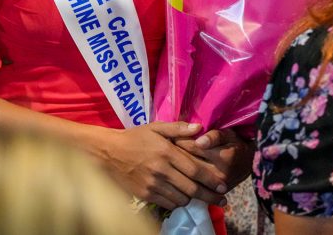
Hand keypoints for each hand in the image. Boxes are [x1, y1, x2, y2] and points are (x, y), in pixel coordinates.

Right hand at [98, 122, 228, 210]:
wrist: (108, 153)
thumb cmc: (135, 138)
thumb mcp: (155, 128)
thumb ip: (178, 128)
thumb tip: (200, 128)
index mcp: (166, 152)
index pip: (194, 169)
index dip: (211, 179)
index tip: (224, 185)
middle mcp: (160, 170)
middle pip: (191, 188)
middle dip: (209, 196)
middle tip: (222, 200)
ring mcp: (152, 185)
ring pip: (181, 199)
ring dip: (193, 199)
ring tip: (202, 196)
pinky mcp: (145, 195)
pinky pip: (168, 204)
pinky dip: (178, 202)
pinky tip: (182, 197)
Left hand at [178, 128, 254, 186]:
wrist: (247, 163)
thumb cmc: (234, 144)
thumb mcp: (227, 134)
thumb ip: (214, 136)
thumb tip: (200, 142)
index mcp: (224, 157)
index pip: (192, 147)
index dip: (179, 139)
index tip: (172, 135)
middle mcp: (219, 174)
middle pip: (187, 162)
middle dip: (174, 153)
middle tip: (167, 145)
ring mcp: (215, 186)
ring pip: (187, 175)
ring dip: (176, 165)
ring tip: (171, 156)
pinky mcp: (211, 193)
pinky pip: (191, 184)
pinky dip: (182, 177)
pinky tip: (178, 169)